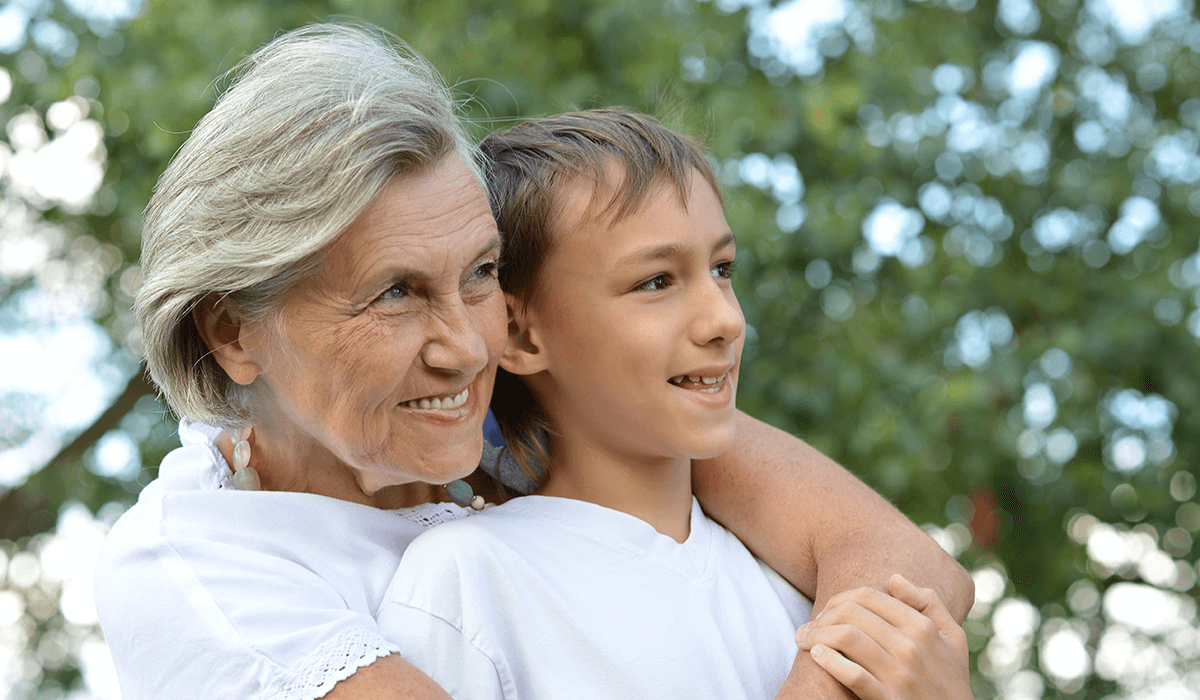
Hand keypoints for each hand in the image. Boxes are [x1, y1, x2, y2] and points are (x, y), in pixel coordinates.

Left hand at [795, 574, 972, 699]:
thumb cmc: (950, 678)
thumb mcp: (953, 637)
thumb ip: (929, 603)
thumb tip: (894, 578)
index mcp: (923, 627)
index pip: (868, 596)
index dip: (839, 598)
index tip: (826, 610)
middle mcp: (912, 647)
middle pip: (852, 613)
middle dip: (822, 616)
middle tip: (808, 626)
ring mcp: (900, 675)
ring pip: (847, 638)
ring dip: (817, 635)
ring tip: (804, 640)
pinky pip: (853, 674)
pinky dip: (829, 661)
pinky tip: (817, 655)